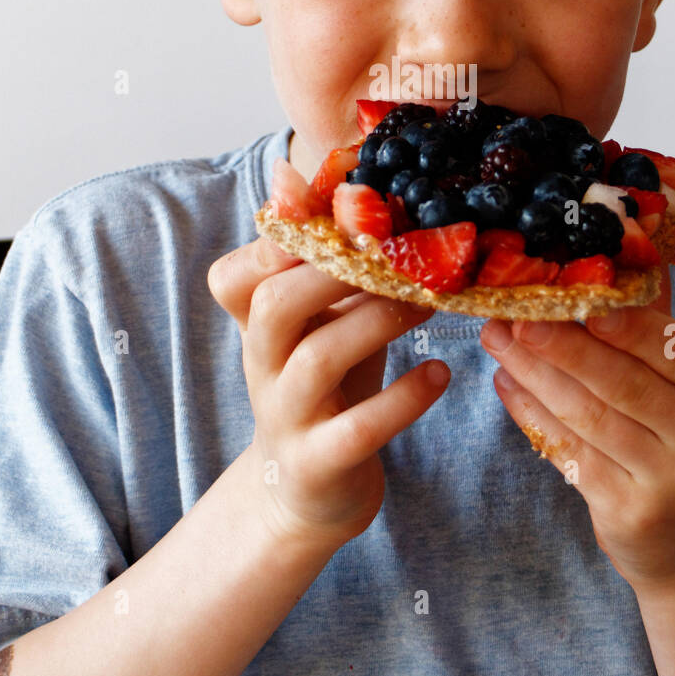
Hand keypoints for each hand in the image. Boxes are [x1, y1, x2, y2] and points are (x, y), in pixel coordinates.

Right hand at [209, 236, 443, 550]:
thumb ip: (327, 269)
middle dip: (335, 272)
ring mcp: (286, 418)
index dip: (275, 244)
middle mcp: (261, 367)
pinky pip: (358, 429)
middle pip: (274, 305)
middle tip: (399, 253)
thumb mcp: (319, 326)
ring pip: (318, 360)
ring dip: (377, 323)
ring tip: (430, 304)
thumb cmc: (326, 387)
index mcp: (257, 327)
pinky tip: (439, 373)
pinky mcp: (319, 464)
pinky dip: (403, 398)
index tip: (335, 215)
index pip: (235, 276)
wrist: (309, 489)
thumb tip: (344, 185)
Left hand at [479, 268, 674, 592]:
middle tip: (512, 313)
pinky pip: (570, 452)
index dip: (617, 319)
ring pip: (586, 414)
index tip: (570, 291)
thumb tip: (615, 241)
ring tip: (495, 340)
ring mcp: (666, 476)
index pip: (664, 344)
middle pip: (618, 379)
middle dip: (559, 343)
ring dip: (533, 373)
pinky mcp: (628, 510)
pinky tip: (506, 384)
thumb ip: (647, 323)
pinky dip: (532, 415)